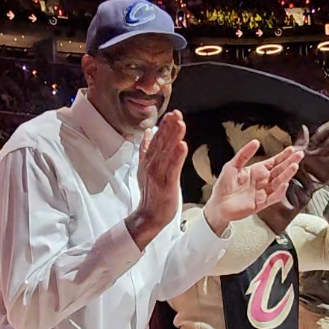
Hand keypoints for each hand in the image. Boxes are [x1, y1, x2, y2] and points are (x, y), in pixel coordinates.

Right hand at [127, 110, 186, 249]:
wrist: (149, 215)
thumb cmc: (151, 193)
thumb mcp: (146, 168)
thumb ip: (147, 149)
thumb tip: (150, 132)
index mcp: (148, 160)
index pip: (157, 139)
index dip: (165, 126)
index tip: (172, 113)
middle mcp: (152, 165)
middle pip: (161, 142)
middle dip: (169, 127)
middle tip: (177, 113)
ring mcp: (158, 174)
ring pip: (167, 152)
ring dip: (173, 137)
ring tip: (180, 123)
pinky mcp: (166, 184)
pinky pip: (172, 168)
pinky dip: (177, 156)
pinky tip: (182, 145)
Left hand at [204, 140, 303, 234]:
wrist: (218, 204)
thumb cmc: (223, 186)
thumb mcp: (232, 165)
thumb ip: (244, 154)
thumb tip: (255, 142)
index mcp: (256, 171)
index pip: (274, 162)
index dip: (283, 156)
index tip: (292, 149)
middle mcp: (262, 181)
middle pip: (280, 171)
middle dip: (290, 163)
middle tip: (299, 155)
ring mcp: (263, 192)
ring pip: (279, 183)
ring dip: (287, 175)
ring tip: (294, 166)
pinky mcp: (261, 203)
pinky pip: (273, 197)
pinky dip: (279, 191)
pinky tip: (284, 184)